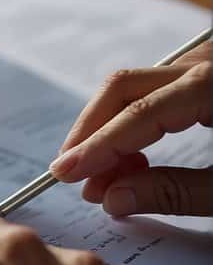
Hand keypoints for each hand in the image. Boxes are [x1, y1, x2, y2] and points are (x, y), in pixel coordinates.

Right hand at [49, 41, 210, 215]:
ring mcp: (200, 66)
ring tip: (104, 178)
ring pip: (130, 88)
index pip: (137, 114)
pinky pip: (149, 92)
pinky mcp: (200, 76)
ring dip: (105, 130)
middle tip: (71, 173)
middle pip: (121, 88)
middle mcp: (202, 66)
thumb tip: (112, 198)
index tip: (65, 174)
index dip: (97, 146)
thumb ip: (176, 192)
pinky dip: (128, 123)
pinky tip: (131, 158)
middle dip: (89, 132)